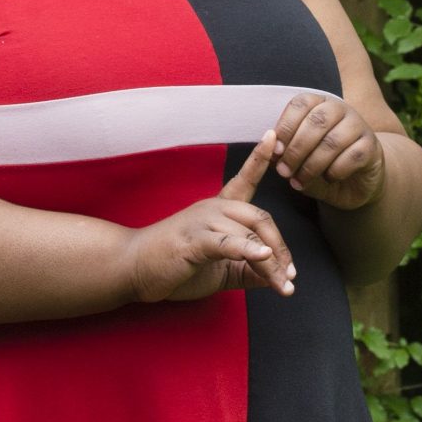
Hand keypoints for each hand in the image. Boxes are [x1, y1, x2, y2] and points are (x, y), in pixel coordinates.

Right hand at [125, 134, 297, 302]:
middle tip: (289, 278)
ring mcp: (202, 222)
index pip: (244, 179)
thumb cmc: (174, 264)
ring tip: (283, 286)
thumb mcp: (221, 269)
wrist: (132, 268)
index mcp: (219, 210)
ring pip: (249, 235)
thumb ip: (249, 270)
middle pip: (260, 218)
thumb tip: (280, 278)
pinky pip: (226, 243)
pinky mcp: (192, 240)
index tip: (272, 135)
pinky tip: (263, 257)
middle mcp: (213, 209)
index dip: (259, 157)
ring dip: (271, 264)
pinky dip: (247, 249)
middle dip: (281, 249)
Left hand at [270, 93, 386, 209]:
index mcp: (318, 103)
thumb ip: (283, 153)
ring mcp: (358, 125)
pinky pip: (352, 156)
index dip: (285, 127)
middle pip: (316, 122)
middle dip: (296, 149)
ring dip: (312, 165)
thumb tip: (269, 151)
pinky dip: (335, 171)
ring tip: (300, 181)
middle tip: (284, 172)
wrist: (355, 182)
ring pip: (332, 141)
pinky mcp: (372, 146)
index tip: (275, 151)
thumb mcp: (298, 159)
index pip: (300, 104)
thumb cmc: (321, 165)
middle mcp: (340, 108)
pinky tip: (329, 178)